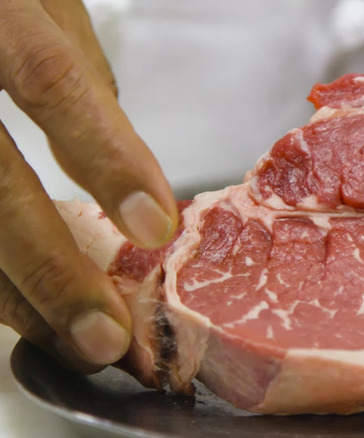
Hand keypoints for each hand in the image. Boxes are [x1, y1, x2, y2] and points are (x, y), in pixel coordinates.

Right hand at [0, 0, 176, 370]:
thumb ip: (71, 71)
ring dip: (7, 292)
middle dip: (47, 270)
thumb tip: (116, 157)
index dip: (104, 155)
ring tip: (61, 338)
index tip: (154, 226)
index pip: (49, 79)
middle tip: (102, 335)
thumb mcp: (38, 1)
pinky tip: (13, 302)